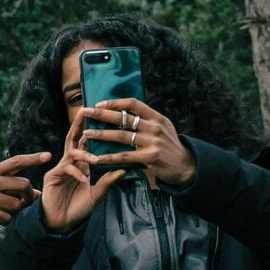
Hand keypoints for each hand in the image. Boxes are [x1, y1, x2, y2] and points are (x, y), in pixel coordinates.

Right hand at [0, 152, 49, 258]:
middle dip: (28, 196)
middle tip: (24, 203)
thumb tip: (36, 193)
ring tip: (4, 213)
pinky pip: (5, 218)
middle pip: (23, 184)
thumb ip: (8, 188)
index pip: (15, 162)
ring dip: (15, 212)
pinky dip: (5, 221)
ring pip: (16, 205)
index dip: (33, 158)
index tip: (49, 155)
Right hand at [41, 109, 124, 231]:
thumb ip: (108, 182)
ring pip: (71, 153)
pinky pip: (66, 169)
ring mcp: (61, 169)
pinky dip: (76, 173)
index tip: (100, 117)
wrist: (61, 223)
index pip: (86, 143)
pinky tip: (84, 180)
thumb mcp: (97, 195)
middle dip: (78, 126)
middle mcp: (70, 163)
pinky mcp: (52, 177)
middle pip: (74, 140)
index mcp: (82, 165)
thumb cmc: (78, 209)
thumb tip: (124, 169)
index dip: (92, 131)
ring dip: (83, 154)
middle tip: (84, 112)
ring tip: (95, 158)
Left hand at [79, 97, 196, 188]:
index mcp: (156, 117)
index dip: (115, 102)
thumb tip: (122, 111)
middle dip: (101, 114)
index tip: (98, 103)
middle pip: (123, 118)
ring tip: (86, 133)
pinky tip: (97, 158)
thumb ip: (145, 120)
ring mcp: (152, 142)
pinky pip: (124, 156)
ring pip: (121, 136)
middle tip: (84, 112)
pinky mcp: (150, 157)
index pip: (133, 103)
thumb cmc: (169, 146)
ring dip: (101, 134)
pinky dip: (109, 157)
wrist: (185, 166)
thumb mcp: (162, 128)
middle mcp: (154, 127)